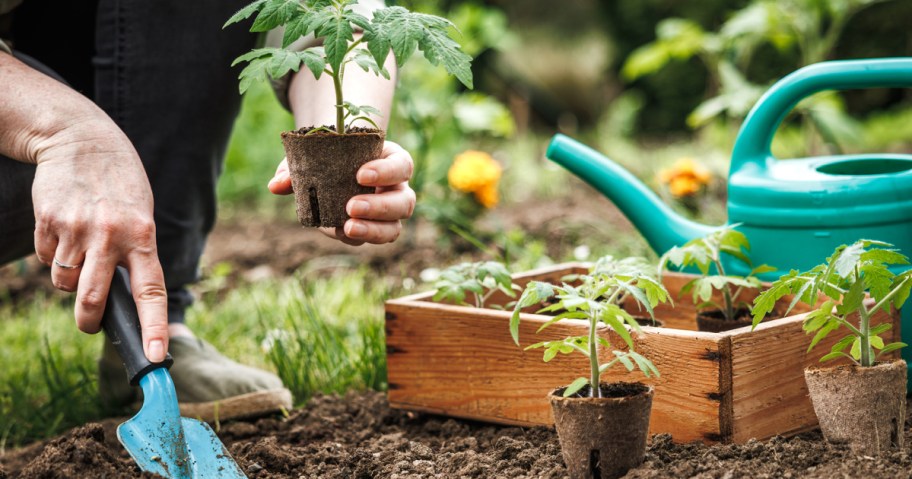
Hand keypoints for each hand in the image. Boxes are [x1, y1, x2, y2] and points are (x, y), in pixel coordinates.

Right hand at [30, 120, 168, 362]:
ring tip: (80, 253)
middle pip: (93, 299)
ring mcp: (77, 229)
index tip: (156, 357)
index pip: (151, 291)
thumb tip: (122, 301)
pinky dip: (52, 255)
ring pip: (65, 283)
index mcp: (143, 235)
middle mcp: (111, 235)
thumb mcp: (141, 215)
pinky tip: (63, 229)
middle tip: (90, 325)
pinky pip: (46, 259)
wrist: (82, 139)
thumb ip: (134, 254)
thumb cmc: (120, 185)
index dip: (154, 327)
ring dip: (69, 281)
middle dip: (89, 321)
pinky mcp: (48, 222)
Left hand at [268, 140, 415, 244]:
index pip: (402, 166)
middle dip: (380, 207)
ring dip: (373, 230)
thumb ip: (295, 167)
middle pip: (404, 202)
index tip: (360, 175)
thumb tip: (276, 185)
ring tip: (347, 227)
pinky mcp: (375, 230)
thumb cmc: (330, 154)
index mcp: (392, 161)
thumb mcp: (314, 153)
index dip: (386, 172)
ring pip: (394, 228)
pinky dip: (355, 238)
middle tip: (351, 206)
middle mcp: (397, 189)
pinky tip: (337, 231)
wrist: (332, 166)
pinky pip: (372, 239)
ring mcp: (389, 213)